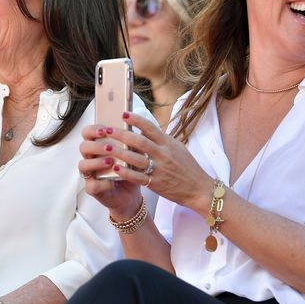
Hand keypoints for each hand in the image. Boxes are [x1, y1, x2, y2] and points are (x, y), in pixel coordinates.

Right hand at [78, 123, 143, 220]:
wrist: (131, 194)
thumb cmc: (130, 170)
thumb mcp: (134, 154)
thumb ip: (133, 143)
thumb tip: (135, 131)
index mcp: (98, 146)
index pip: (88, 133)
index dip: (93, 129)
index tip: (106, 129)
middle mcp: (90, 158)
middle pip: (83, 147)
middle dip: (95, 145)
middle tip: (109, 147)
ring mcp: (89, 174)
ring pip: (83, 165)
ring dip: (97, 162)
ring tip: (111, 162)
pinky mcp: (92, 188)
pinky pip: (92, 185)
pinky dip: (102, 183)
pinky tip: (112, 182)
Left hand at [87, 112, 213, 213]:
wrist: (199, 189)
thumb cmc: (187, 167)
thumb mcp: (177, 148)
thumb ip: (161, 139)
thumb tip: (145, 128)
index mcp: (168, 143)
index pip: (150, 127)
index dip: (136, 119)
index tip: (123, 114)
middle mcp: (163, 154)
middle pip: (139, 141)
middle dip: (121, 134)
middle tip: (107, 129)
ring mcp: (159, 169)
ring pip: (135, 158)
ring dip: (118, 152)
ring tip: (105, 147)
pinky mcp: (155, 183)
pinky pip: (138, 177)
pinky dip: (126, 172)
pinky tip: (115, 168)